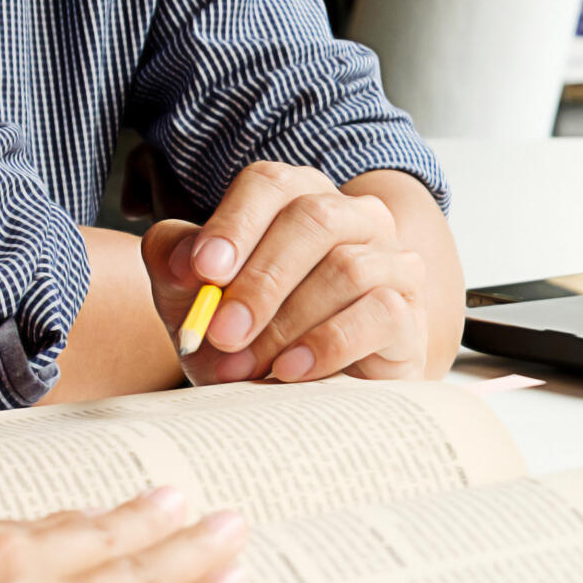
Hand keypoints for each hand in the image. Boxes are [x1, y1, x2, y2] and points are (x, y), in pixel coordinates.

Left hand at [144, 163, 431, 384]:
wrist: (296, 396)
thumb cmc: (246, 334)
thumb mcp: (192, 298)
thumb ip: (174, 263)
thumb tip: (181, 257)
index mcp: (298, 198)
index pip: (271, 185)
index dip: (235, 223)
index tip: (202, 272)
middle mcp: (353, 217)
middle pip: (314, 219)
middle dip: (261, 280)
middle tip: (221, 333)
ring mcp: (390, 261)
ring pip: (348, 268)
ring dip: (288, 322)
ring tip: (246, 365)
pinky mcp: (409, 314)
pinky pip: (380, 313)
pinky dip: (328, 344)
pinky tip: (290, 370)